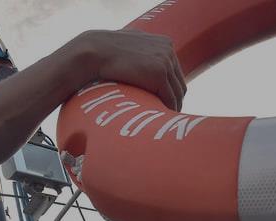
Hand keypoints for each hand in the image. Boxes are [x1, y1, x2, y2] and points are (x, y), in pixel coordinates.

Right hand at [70, 29, 186, 110]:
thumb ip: (142, 53)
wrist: (95, 52)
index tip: (166, 104)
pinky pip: (169, 98)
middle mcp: (168, 50)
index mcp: (165, 43)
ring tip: (164, 121)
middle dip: (175, 100)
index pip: (176, 73)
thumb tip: (142, 64)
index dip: (172, 90)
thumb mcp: (130, 46)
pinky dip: (167, 109)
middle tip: (167, 117)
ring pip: (177, 92)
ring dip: (173, 108)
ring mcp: (165, 61)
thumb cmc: (106, 52)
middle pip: (179, 83)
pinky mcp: (158, 74)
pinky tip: (160, 118)